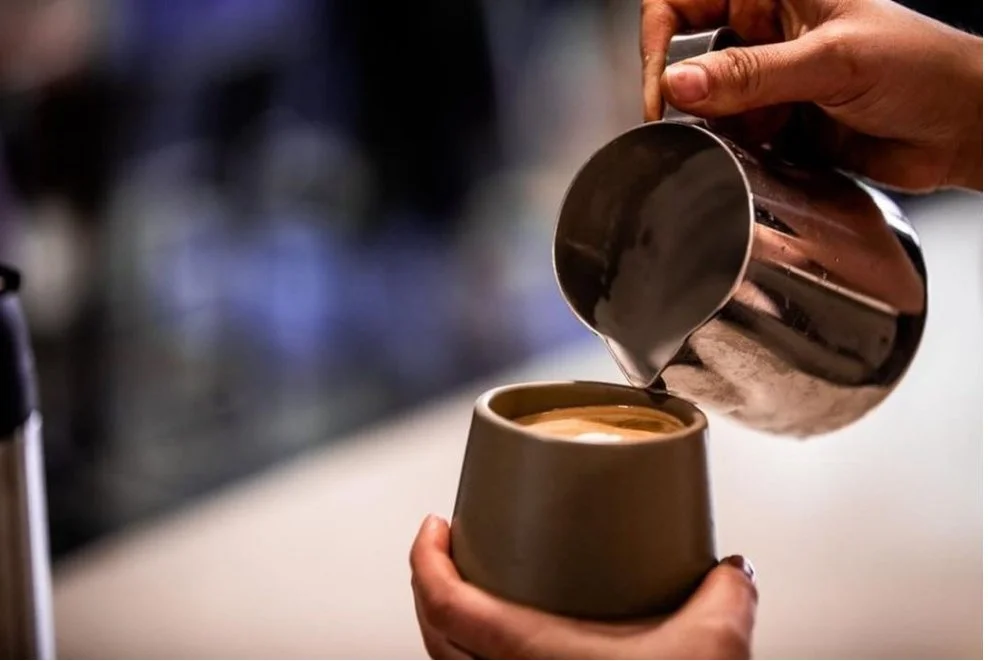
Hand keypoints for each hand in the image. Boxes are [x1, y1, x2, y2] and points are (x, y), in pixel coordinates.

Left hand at [410, 515, 757, 658]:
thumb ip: (726, 594)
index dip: (424, 558)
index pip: (441, 602)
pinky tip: (514, 650)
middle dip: (432, 582)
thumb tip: (734, 570)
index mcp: (527, 655)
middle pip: (433, 631)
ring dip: (452, 625)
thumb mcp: (712, 645)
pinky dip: (475, 659)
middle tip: (453, 547)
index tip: (434, 525)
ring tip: (476, 591)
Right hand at [640, 0, 982, 191]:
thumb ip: (752, 73)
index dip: (659, 39)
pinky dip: (739, 147)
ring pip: (709, 100)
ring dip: (719, 124)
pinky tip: (770, 149)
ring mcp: (771, 77)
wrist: (960, 131)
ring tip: (755, 134)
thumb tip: (679, 84)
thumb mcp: (832, 60)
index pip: (683, 0)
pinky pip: (733, 133)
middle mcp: (768, 29)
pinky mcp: (778, 120)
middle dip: (687, 90)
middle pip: (690, 52)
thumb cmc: (923, 68)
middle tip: (690, 121)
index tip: (662, 88)